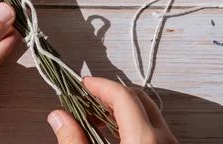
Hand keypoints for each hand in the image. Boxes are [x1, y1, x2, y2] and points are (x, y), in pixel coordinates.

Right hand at [47, 77, 178, 143]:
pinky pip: (153, 128)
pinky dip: (133, 122)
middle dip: (111, 93)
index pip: (123, 96)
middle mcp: (164, 139)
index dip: (101, 85)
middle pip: (139, 99)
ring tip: (96, 116)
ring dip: (122, 108)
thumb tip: (58, 117)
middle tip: (88, 96)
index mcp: (145, 139)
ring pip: (148, 113)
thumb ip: (73, 140)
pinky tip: (114, 133)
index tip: (84, 84)